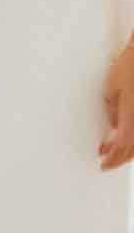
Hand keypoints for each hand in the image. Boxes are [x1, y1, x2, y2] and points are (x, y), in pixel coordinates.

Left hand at [100, 41, 133, 168]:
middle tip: (105, 161)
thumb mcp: (111, 88)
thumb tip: (114, 127)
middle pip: (133, 150)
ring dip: (126, 151)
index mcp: (132, 118)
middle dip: (119, 158)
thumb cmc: (128, 68)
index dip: (113, 159)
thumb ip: (113, 110)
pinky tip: (122, 136)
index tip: (103, 164)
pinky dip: (133, 141)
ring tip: (110, 149)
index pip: (123, 147)